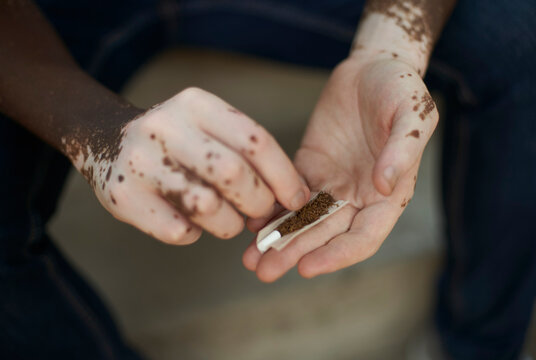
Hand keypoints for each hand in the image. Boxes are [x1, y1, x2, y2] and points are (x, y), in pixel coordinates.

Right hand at [73, 87, 309, 244]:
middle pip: (234, 174)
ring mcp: (140, 163)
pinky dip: (196, 234)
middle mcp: (164, 127)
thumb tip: (294, 196)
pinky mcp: (123, 198)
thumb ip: (247, 151)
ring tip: (226, 219)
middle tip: (260, 212)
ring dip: (229, 224)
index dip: (285, 176)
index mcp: (195, 104)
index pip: (255, 141)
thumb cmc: (178, 139)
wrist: (106, 140)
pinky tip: (191, 222)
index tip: (298, 199)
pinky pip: (180, 231)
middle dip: (259, 203)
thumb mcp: (208, 125)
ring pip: (208, 207)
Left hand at [243, 53, 437, 281]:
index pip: (363, 237)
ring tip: (250, 258)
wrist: (372, 67)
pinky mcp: (310, 166)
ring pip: (303, 219)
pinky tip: (251, 222)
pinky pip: (288, 193)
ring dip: (278, 239)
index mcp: (388, 194)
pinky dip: (271, 209)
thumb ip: (402, 151)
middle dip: (295, 253)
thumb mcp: (413, 113)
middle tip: (264, 271)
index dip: (337, 255)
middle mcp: (359, 196)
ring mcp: (332, 183)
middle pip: (325, 235)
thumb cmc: (401, 89)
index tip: (307, 267)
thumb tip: (386, 186)